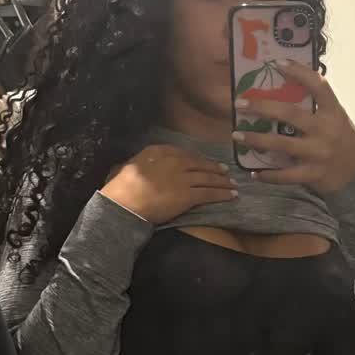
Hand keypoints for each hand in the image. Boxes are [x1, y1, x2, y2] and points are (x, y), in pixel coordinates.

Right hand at [101, 142, 237, 223]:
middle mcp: (174, 161)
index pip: (184, 153)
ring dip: (222, 181)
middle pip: (199, 164)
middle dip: (214, 168)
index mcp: (159, 152)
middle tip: (225, 171)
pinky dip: (222, 194)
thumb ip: (143, 162)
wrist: (125, 203)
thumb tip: (142, 164)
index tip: (204, 161)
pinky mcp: (188, 195)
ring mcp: (183, 178)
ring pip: (207, 178)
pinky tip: (232, 195)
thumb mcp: (130, 165)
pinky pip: (209, 193)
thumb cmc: (122, 187)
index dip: (197, 159)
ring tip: (232, 183)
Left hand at [234, 62, 354, 194]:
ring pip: (281, 144)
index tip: (278, 63)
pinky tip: (254, 173)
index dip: (299, 72)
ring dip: (256, 139)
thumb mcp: (336, 118)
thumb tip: (282, 88)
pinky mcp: (312, 174)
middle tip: (240, 103)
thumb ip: (316, 106)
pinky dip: (268, 175)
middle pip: (290, 114)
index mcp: (333, 112)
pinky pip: (285, 175)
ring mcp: (318, 153)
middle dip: (262, 107)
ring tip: (237, 135)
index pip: (318, 86)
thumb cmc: (341, 139)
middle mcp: (325, 130)